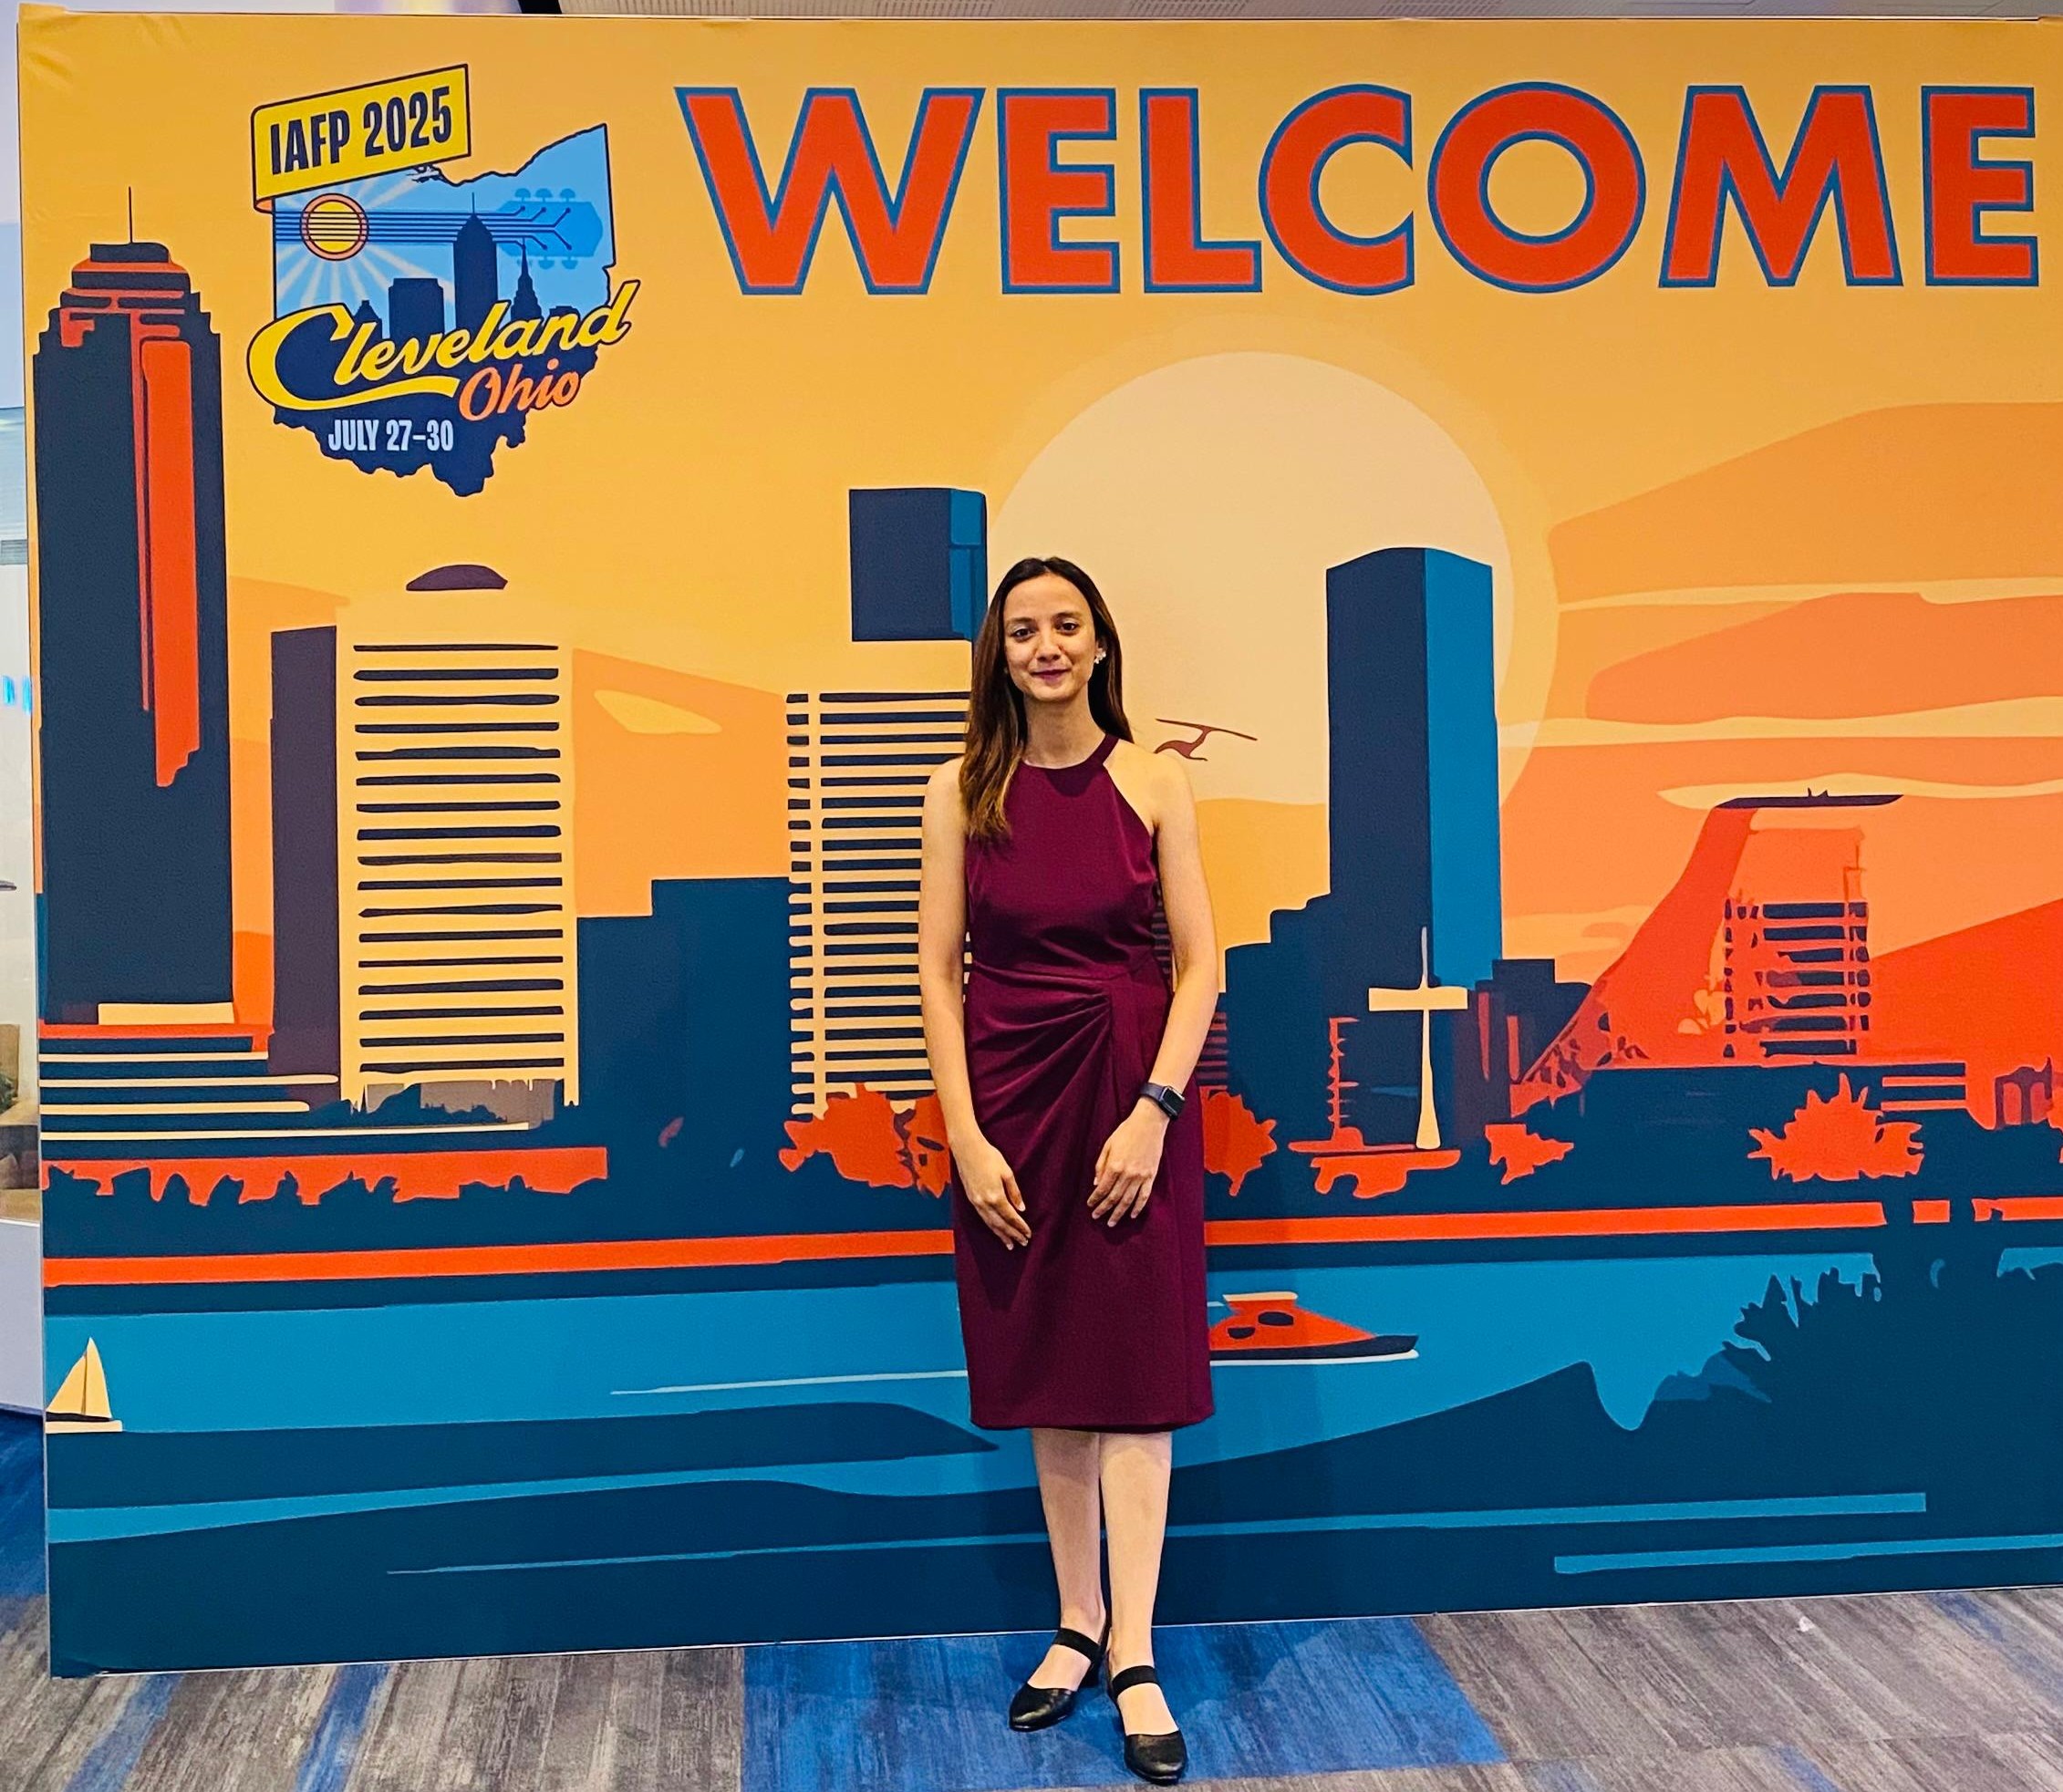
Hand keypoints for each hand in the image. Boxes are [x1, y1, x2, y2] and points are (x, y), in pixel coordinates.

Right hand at [952, 1132, 1029, 1248]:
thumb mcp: (1007, 1172)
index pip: (1011, 1217)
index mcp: (995, 1196)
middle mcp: (984, 1203)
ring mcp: (975, 1202)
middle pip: (1000, 1224)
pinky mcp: (970, 1199)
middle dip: (1012, 1235)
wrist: (967, 1149)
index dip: (1020, 1227)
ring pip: (990, 1224)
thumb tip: (1021, 1208)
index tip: (1028, 1234)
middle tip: (1022, 1243)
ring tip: (1009, 1244)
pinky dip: (991, 1226)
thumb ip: (1014, 1192)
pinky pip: (982, 1218)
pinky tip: (995, 1229)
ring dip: (1001, 1235)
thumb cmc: (989, 1157)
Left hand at [1089, 1101, 1167, 1225]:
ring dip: (1118, 1213)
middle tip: (1096, 1217)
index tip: (1090, 1205)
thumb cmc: (1126, 1132)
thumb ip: (1101, 1165)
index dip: (1095, 1199)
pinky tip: (1132, 1215)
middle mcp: (1127, 1174)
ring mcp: (1140, 1176)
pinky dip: (1138, 1207)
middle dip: (1104, 1209)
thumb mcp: (1108, 1145)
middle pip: (1114, 1197)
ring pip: (1128, 1200)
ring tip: (1111, 1222)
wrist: (1148, 1124)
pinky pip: (1144, 1196)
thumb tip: (1097, 1183)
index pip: (1103, 1189)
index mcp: (1114, 1165)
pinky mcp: (1151, 1176)